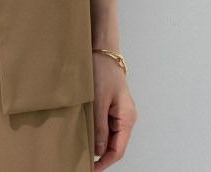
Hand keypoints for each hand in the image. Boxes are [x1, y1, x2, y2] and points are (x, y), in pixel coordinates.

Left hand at [92, 52, 137, 168]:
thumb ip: (99, 126)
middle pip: (115, 144)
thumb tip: (99, 151)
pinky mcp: (112, 106)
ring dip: (98, 143)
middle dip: (101, 155)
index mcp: (127, 118)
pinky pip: (106, 125)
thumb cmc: (103, 72)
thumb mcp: (98, 100)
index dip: (105, 162)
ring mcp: (119, 112)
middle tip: (84, 161)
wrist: (103, 51)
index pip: (118, 149)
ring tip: (82, 149)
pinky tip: (86, 133)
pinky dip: (97, 132)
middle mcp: (126, 117)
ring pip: (110, 136)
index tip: (92, 169)